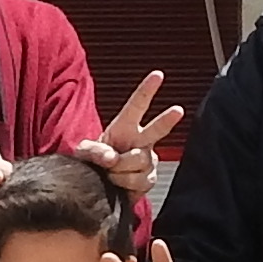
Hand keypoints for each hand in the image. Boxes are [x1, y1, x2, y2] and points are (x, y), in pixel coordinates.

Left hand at [81, 69, 180, 195]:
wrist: (101, 186)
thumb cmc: (95, 162)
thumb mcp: (85, 152)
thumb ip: (95, 150)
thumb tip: (112, 157)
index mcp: (125, 127)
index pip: (137, 105)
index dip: (147, 90)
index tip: (158, 75)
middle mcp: (142, 140)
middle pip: (156, 129)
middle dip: (167, 120)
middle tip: (177, 110)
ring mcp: (148, 160)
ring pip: (138, 161)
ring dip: (119, 170)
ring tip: (111, 173)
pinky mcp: (149, 178)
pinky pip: (139, 180)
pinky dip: (124, 183)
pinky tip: (119, 184)